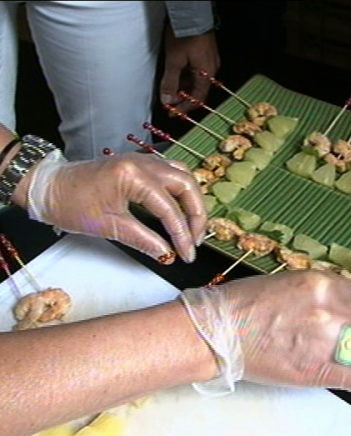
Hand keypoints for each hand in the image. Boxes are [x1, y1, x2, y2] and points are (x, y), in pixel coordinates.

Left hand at [20, 150, 206, 263]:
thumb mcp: (108, 226)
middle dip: (196, 215)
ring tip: (193, 226)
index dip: (182, 234)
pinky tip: (182, 206)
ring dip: (192, 200)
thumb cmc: (72, 205)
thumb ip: (143, 240)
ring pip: (183, 176)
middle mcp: (144, 162)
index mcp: (133, 175)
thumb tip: (168, 255)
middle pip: (186, 185)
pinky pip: (172, 172)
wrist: (49, 187)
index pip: (169, 208)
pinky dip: (182, 190)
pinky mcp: (141, 164)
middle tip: (196, 241)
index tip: (187, 255)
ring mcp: (144, 160)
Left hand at [160, 24, 219, 112]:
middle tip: (168, 102)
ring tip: (169, 90)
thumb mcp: (174, 61)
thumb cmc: (185, 35)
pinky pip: (196, 71)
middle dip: (182, 98)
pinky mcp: (205, 53)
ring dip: (182, 88)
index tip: (172, 113)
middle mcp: (210, 70)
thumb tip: (167, 100)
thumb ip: (170, 82)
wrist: (192, 12)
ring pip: (195, 81)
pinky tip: (175, 76)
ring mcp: (209, 61)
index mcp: (206, 75)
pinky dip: (185, 77)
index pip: (197, 99)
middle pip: (196, 91)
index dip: (184, 108)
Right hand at [181, 270, 350, 393]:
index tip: (344, 310)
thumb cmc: (243, 302)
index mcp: (321, 283)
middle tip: (344, 329)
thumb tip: (337, 301)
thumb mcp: (285, 282)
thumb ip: (317, 291)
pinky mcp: (321, 372)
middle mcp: (332, 310)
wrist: (219, 331)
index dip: (350, 303)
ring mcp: (329, 343)